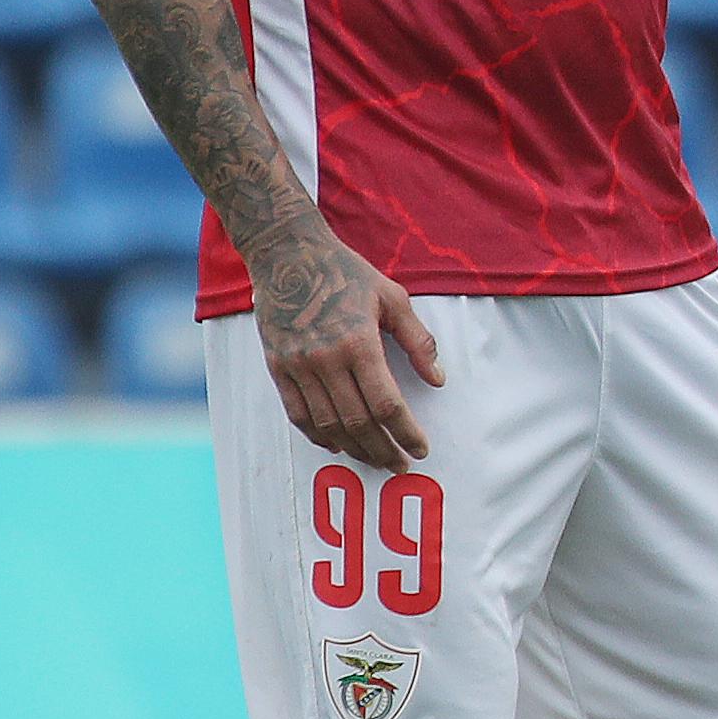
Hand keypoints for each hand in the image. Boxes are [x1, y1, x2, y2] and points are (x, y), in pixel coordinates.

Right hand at [253, 224, 442, 468]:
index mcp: (358, 342)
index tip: (421, 448)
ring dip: (356, 449)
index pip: (386, 404)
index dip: (406, 432)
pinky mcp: (278, 368)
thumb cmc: (346, 273)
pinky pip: (298, 415)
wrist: (287, 255)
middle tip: (402, 464)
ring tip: (376, 458)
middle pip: (358, 422)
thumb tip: (438, 380)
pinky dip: (320, 437)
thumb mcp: (392, 297)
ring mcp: (298, 366)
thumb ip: (419, 341)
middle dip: (384, 449)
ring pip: (328, 426)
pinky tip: (339, 445)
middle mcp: (326, 359)